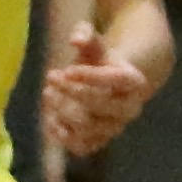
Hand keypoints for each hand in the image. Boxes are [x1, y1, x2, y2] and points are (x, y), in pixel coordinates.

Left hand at [41, 22, 154, 158]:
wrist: (107, 86)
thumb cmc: (99, 60)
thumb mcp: (94, 43)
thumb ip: (86, 34)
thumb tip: (75, 38)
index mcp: (134, 82)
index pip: (113, 80)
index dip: (88, 76)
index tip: (65, 69)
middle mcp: (129, 109)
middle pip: (100, 105)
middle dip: (71, 91)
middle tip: (50, 77)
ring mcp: (114, 128)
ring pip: (88, 127)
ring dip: (62, 111)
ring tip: (47, 93)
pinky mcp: (99, 142)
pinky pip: (81, 146)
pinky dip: (62, 135)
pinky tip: (49, 118)